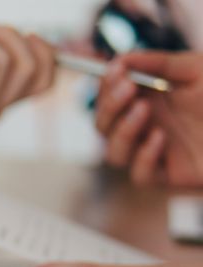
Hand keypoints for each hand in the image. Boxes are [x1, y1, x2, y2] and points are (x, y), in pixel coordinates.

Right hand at [95, 51, 202, 186]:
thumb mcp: (197, 70)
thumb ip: (161, 63)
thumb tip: (123, 58)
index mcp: (147, 101)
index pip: (110, 97)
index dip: (106, 85)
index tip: (115, 69)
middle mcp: (145, 128)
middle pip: (104, 125)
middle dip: (109, 106)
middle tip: (128, 89)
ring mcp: (153, 153)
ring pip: (114, 153)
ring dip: (122, 131)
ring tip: (143, 110)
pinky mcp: (168, 176)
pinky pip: (140, 176)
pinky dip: (144, 157)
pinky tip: (160, 138)